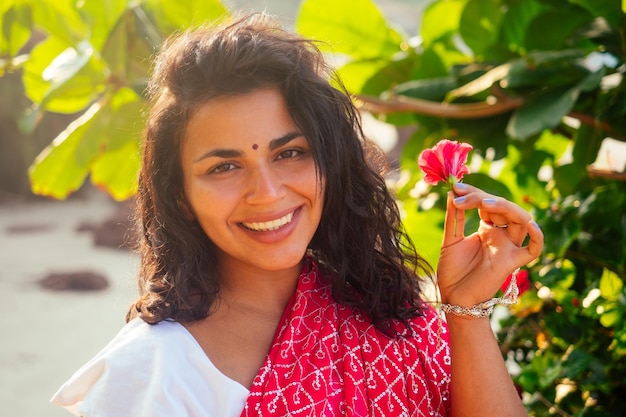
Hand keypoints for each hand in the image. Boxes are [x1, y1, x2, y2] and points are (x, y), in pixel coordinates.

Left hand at [436, 183, 542, 306]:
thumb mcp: (450, 239)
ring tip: (484, 203)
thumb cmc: (453, 270)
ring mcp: (508, 247)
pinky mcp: (511, 262)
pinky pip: (532, 250)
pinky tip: (530, 225)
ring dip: (505, 207)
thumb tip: (452, 192)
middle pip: (504, 207)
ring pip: (521, 221)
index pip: (488, 203)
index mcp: (487, 228)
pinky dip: (537, 238)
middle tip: (462, 195)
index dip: (474, 193)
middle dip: (483, 197)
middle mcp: (500, 235)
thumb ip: (454, 217)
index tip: (456, 186)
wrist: (453, 297)